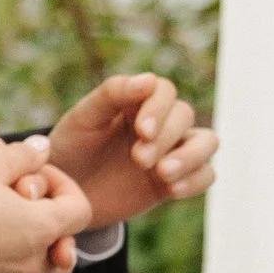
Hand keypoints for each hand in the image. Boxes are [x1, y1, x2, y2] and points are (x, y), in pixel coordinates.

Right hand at [0, 151, 90, 272]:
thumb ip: (22, 156)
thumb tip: (43, 147)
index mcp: (42, 228)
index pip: (81, 209)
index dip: (64, 186)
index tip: (34, 178)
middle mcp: (31, 261)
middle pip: (66, 254)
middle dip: (55, 231)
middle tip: (28, 212)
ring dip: (32, 257)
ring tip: (10, 237)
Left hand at [47, 73, 217, 226]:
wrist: (66, 193)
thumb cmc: (71, 147)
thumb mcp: (84, 118)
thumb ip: (113, 94)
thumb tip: (150, 79)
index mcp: (137, 100)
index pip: (164, 91)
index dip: (159, 109)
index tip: (143, 131)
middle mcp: (160, 122)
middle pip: (184, 116)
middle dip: (165, 138)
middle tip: (139, 160)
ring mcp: (171, 151)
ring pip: (207, 142)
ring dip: (191, 156)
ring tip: (163, 174)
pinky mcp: (175, 180)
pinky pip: (206, 175)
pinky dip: (196, 180)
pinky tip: (173, 190)